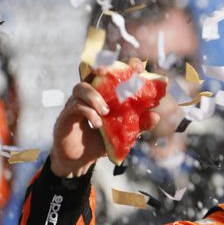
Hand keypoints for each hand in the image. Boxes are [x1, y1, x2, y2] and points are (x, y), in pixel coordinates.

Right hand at [50, 58, 159, 177]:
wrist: (79, 159)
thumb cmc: (100, 141)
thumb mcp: (124, 133)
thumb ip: (140, 124)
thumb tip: (156, 116)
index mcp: (104, 93)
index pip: (114, 72)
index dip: (125, 65)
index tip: (139, 68)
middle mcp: (89, 94)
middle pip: (93, 71)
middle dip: (103, 67)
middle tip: (109, 72)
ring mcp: (76, 102)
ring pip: (82, 87)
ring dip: (95, 96)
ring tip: (106, 111)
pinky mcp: (67, 115)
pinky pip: (76, 107)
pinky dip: (89, 113)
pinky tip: (98, 124)